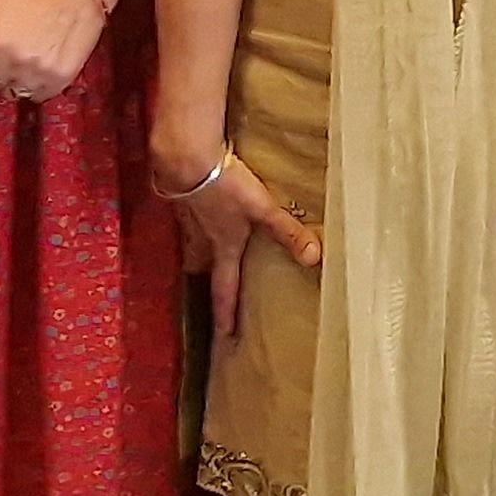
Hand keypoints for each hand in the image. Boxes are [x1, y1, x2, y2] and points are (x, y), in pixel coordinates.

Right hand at [163, 151, 318, 336]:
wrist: (186, 159)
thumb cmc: (225, 187)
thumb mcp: (262, 209)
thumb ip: (287, 231)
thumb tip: (313, 258)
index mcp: (222, 246)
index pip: (224, 288)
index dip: (226, 313)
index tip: (224, 335)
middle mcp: (202, 239)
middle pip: (201, 268)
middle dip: (207, 279)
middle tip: (212, 287)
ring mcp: (188, 219)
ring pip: (192, 244)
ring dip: (198, 251)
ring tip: (206, 252)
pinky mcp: (182, 198)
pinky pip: (187, 220)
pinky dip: (194, 222)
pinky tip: (201, 211)